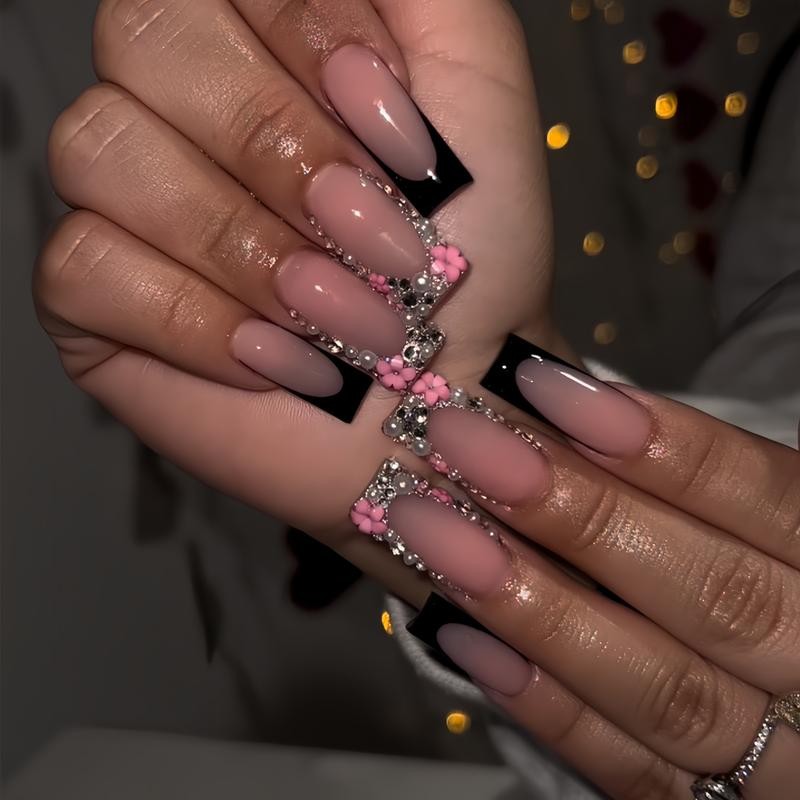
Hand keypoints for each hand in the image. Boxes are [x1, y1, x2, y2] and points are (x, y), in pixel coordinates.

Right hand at [36, 0, 556, 596]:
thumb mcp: (478, 82)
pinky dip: (197, 321)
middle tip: (370, 234)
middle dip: (278, 149)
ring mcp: (127, 198)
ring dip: (246, 247)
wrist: (449, 387)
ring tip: (333, 310)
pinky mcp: (94, 295)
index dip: (306, 40)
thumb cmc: (471, 251)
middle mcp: (177, 102)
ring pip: (100, 151)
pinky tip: (273, 354)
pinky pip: (85, 267)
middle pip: (140, 39)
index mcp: (257, 38)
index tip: (396, 134)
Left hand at [399, 369, 799, 799]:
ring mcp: (778, 752)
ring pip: (669, 692)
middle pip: (716, 594)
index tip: (542, 385)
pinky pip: (637, 774)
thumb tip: (562, 403)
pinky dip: (548, 708)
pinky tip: (462, 636)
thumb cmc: (764, 568)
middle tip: (462, 443)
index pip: (770, 498)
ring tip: (431, 530)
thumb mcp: (760, 520)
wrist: (799, 690)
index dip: (666, 445)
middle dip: (580, 515)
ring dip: (537, 608)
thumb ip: (700, 486)